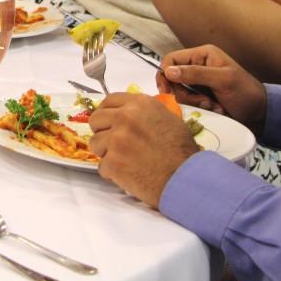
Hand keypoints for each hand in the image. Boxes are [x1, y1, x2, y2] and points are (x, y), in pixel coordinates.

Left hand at [88, 93, 200, 208]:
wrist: (186, 179)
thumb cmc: (182, 151)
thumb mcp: (167, 119)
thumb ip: (144, 113)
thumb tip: (128, 113)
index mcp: (139, 104)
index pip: (109, 101)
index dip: (107, 113)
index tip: (109, 122)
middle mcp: (125, 117)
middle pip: (96, 119)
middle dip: (102, 131)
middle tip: (114, 143)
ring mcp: (116, 139)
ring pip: (95, 143)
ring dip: (106, 153)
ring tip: (125, 160)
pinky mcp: (112, 161)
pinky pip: (101, 165)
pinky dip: (112, 172)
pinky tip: (128, 174)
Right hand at [156, 44, 267, 134]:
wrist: (260, 115)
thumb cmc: (246, 93)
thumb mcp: (223, 80)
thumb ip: (196, 74)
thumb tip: (168, 71)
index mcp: (202, 55)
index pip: (171, 59)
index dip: (165, 74)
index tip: (167, 91)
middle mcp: (197, 66)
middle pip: (172, 78)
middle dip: (183, 93)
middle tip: (202, 102)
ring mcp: (197, 83)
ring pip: (178, 92)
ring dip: (192, 102)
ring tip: (211, 106)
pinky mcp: (198, 96)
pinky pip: (186, 102)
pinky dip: (196, 108)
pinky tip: (212, 109)